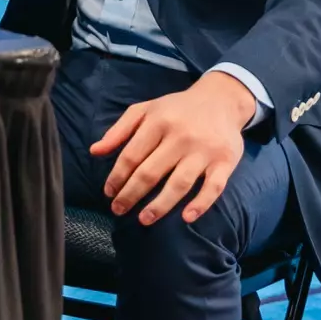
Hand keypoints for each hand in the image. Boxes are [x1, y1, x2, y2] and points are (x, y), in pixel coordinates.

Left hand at [91, 71, 256, 225]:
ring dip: (160, 205)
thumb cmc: (176, 109)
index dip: (117, 176)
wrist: (221, 99)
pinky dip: (201, 204)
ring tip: (144, 220)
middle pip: (151, 172)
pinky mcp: (225, 161)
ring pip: (179, 183)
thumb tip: (94, 152)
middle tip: (118, 210)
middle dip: (131, 194)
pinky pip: (214, 187)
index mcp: (158, 122)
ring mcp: (204, 150)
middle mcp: (181, 136)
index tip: (109, 193)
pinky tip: (186, 218)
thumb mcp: (145, 110)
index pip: (132, 155)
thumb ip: (119, 130)